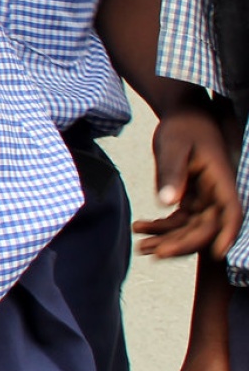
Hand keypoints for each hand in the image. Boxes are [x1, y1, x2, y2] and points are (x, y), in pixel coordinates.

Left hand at [138, 105, 245, 258]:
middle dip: (183, 244)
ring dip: (169, 240)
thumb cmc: (182, 128)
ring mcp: (204, 198)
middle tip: (155, 252)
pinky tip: (140, 228)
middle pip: (207, 227)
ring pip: (191, 228)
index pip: (231, 212)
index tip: (218, 254)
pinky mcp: (190, 199)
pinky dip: (161, 228)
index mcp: (221, 180)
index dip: (227, 233)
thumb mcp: (173, 146)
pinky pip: (179, 221)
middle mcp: (216, 193)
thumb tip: (167, 202)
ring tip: (142, 247)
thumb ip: (171, 172)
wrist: (182, 117)